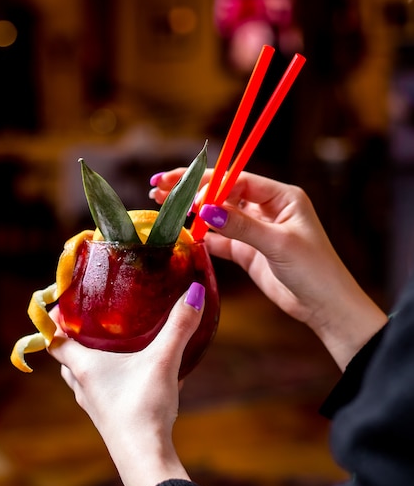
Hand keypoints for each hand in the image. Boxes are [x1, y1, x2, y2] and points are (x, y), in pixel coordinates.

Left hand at [47, 284, 204, 485]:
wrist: (144, 457)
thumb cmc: (143, 407)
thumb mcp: (163, 361)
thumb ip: (179, 327)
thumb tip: (195, 292)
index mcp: (85, 367)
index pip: (54, 341)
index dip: (51, 323)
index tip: (59, 306)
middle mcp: (83, 386)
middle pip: (67, 359)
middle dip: (72, 341)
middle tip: (88, 323)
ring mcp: (94, 405)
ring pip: (83, 379)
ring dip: (90, 363)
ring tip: (111, 348)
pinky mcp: (108, 419)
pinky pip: (102, 393)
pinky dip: (110, 381)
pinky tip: (137, 379)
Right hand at [150, 170, 386, 369]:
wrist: (324, 306)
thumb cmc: (314, 270)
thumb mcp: (278, 244)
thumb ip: (242, 226)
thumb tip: (205, 210)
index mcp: (282, 197)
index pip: (238, 180)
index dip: (210, 185)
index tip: (188, 197)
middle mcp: (267, 208)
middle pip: (223, 192)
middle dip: (192, 189)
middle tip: (160, 184)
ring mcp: (255, 230)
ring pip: (218, 215)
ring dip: (192, 211)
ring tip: (163, 205)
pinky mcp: (248, 251)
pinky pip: (219, 239)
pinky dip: (201, 237)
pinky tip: (181, 232)